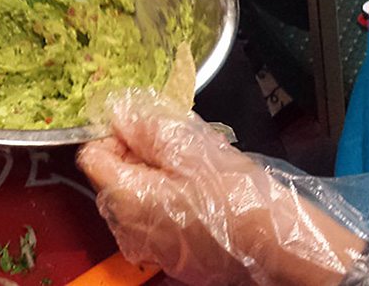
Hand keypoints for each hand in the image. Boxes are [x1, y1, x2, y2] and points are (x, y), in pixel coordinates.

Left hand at [77, 90, 365, 285]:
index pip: (91, 154)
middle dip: (138, 155)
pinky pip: (154, 219)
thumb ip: (144, 124)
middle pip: (112, 176)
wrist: (277, 246)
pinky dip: (168, 202)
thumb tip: (116, 110)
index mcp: (121, 198)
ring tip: (193, 171)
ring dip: (155, 177)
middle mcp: (124, 228)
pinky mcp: (169, 257)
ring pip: (135, 196)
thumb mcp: (187, 144)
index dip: (115, 135)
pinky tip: (200, 195)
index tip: (146, 131)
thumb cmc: (232, 194)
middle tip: (177, 149)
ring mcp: (146, 247)